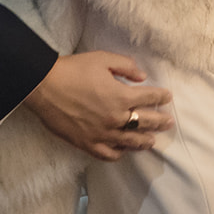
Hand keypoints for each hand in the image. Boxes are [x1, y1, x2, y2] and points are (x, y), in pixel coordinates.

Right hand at [23, 51, 174, 161]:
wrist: (44, 86)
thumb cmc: (73, 70)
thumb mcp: (102, 59)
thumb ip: (125, 66)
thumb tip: (141, 76)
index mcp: (121, 96)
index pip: (149, 98)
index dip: (161, 97)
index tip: (167, 97)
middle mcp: (115, 118)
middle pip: (145, 122)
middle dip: (160, 121)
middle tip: (169, 122)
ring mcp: (102, 133)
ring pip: (131, 142)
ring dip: (145, 141)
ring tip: (153, 141)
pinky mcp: (88, 144)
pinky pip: (109, 154)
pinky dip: (120, 153)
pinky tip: (124, 151)